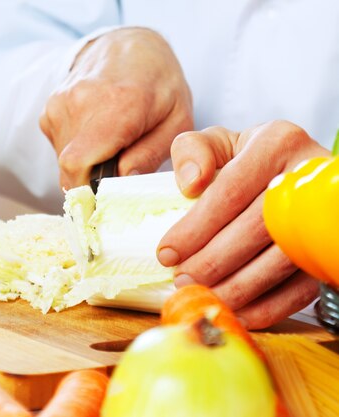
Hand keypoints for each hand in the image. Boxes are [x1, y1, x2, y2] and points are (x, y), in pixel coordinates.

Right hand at [39, 27, 192, 189]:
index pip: (78, 164)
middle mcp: (80, 102)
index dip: (87, 193)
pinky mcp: (48, 111)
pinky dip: (77, 152)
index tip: (106, 202)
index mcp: (117, 105)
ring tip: (111, 146)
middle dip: (93, 181)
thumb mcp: (177, 121)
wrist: (128, 48)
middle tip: (119, 172)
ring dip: (86, 166)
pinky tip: (96, 135)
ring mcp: (58, 105)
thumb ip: (151, 154)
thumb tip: (123, 181)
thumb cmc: (160, 86)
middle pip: (72, 169)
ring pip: (63, 162)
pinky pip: (58, 149)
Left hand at [157, 121, 330, 328]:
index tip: (167, 253)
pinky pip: (303, 286)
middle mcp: (308, 174)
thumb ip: (192, 151)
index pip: (230, 191)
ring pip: (281, 260)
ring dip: (238, 287)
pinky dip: (268, 306)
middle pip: (257, 229)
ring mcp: (325, 213)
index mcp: (276, 143)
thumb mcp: (215, 143)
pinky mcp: (328, 248)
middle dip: (213, 261)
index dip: (196, 228)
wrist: (288, 170)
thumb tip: (190, 183)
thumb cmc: (244, 159)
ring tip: (204, 294)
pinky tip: (237, 311)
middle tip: (182, 279)